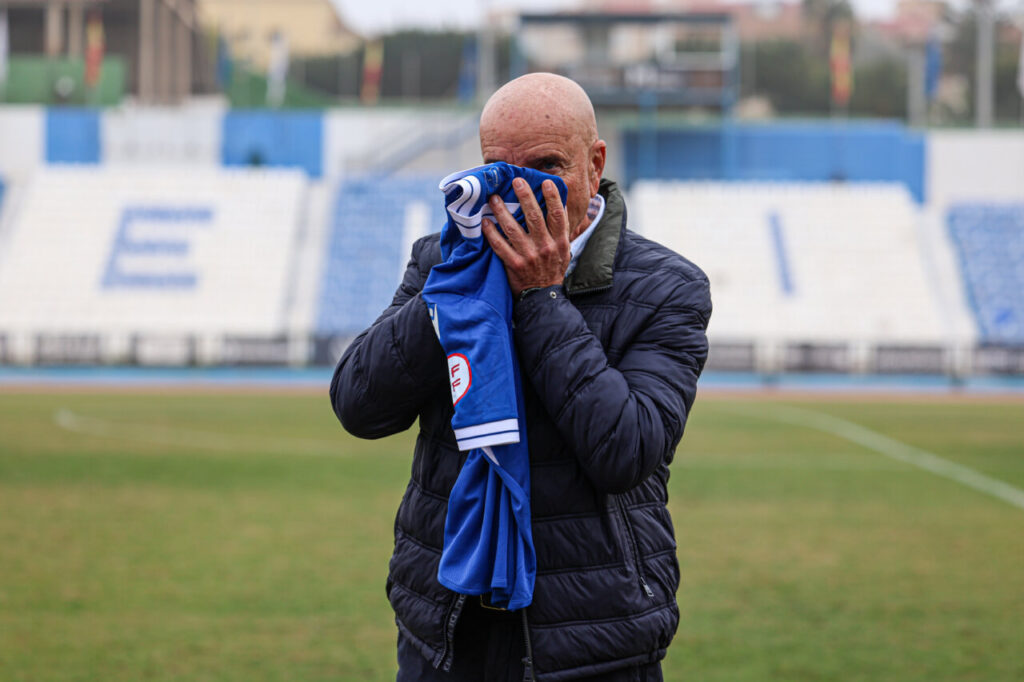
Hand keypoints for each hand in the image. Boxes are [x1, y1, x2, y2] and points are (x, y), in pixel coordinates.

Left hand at [481, 178, 569, 296]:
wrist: (543, 297)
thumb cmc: (553, 269)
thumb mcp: (565, 251)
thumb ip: (561, 231)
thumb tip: (560, 205)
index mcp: (560, 242)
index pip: (558, 215)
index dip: (553, 198)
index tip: (545, 182)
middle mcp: (545, 247)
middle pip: (535, 217)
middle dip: (525, 197)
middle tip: (516, 181)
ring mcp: (529, 256)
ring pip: (513, 229)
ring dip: (502, 212)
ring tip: (493, 198)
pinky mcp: (514, 265)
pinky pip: (500, 246)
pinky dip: (491, 234)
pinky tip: (485, 223)